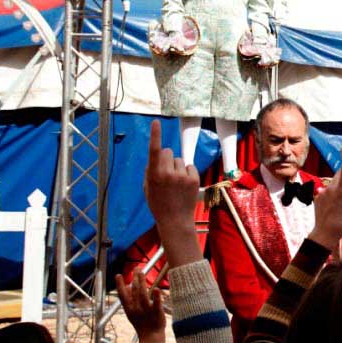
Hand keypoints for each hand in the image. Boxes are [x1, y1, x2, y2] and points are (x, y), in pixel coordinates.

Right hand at [115, 272, 165, 342]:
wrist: (150, 336)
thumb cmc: (141, 322)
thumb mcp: (131, 312)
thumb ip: (129, 300)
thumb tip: (127, 286)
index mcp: (129, 309)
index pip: (123, 295)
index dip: (120, 285)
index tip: (118, 275)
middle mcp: (136, 309)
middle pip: (134, 292)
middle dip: (134, 279)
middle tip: (136, 268)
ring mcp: (147, 310)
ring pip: (143, 295)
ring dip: (142, 283)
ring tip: (142, 273)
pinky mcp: (157, 313)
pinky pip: (156, 304)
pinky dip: (156, 297)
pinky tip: (156, 289)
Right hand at [145, 120, 201, 266]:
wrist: (175, 221)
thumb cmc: (158, 203)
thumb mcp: (148, 188)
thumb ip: (150, 171)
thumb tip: (157, 157)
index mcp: (154, 175)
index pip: (154, 151)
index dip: (155, 135)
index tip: (156, 121)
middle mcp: (168, 173)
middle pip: (168, 152)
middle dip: (167, 159)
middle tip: (166, 174)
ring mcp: (182, 176)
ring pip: (179, 160)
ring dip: (177, 168)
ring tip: (175, 184)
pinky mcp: (194, 179)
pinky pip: (190, 167)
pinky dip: (187, 173)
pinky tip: (184, 186)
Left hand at [308, 141, 341, 249]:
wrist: (325, 233)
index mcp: (341, 189)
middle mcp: (330, 187)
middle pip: (341, 176)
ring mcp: (322, 191)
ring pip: (335, 183)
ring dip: (340, 188)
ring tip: (341, 204)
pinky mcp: (317, 196)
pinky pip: (328, 190)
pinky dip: (332, 195)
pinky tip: (333, 208)